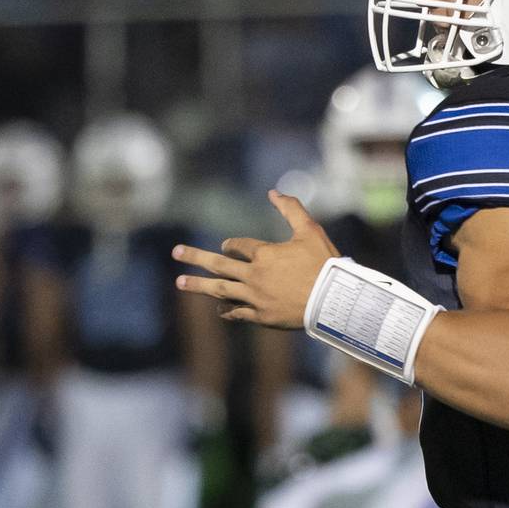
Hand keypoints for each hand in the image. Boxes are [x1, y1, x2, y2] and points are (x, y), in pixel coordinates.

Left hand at [173, 191, 337, 328]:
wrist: (332, 301)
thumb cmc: (324, 264)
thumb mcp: (310, 231)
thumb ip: (291, 209)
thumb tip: (274, 191)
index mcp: (264, 253)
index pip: (238, 246)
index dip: (231, 245)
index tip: (227, 246)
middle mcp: (254, 275)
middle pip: (218, 265)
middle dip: (194, 257)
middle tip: (176, 252)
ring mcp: (255, 297)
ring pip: (220, 290)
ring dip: (199, 285)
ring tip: (180, 282)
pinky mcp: (262, 316)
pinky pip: (237, 313)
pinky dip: (226, 310)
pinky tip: (217, 308)